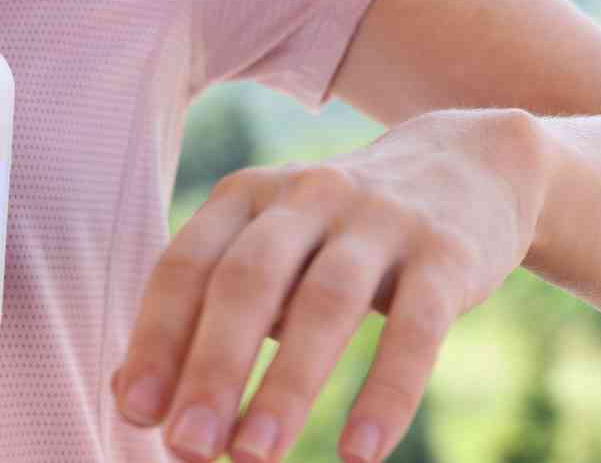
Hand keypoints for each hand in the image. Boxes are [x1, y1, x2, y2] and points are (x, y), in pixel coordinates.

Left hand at [113, 109, 557, 461]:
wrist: (472, 166)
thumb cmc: (341, 234)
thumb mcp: (273, 248)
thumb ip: (208, 311)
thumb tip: (129, 397)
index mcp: (249, 196)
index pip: (188, 265)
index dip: (156, 338)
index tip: (136, 410)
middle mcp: (309, 196)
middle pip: (249, 281)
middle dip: (213, 368)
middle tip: (188, 447)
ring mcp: (382, 220)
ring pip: (326, 303)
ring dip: (287, 385)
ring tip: (254, 456)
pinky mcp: (447, 254)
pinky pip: (416, 328)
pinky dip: (386, 392)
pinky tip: (359, 453)